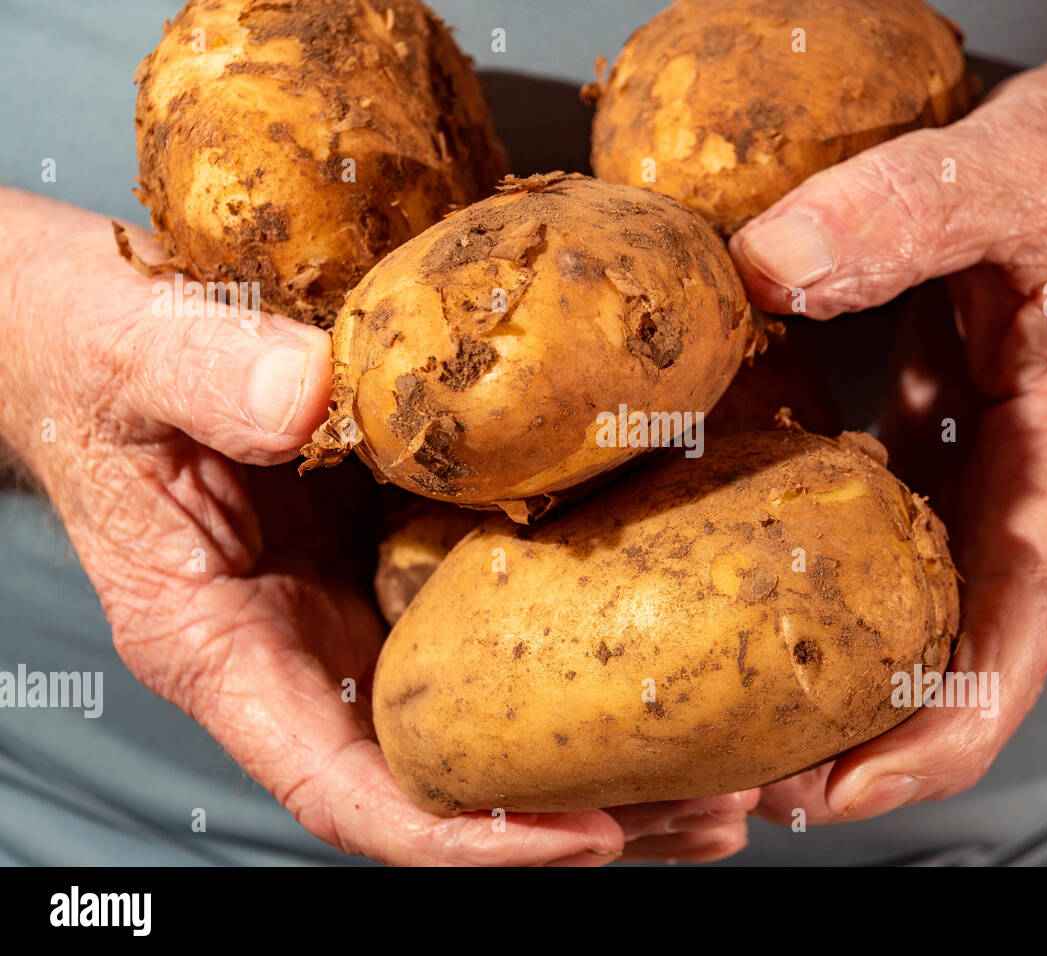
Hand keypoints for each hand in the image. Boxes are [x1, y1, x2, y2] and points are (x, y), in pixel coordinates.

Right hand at [0, 193, 756, 863]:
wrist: (103, 330)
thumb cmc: (88, 359)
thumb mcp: (124, 354)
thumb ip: (203, 371)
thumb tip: (314, 392)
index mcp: (229, 644)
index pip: (347, 786)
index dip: (464, 837)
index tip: (583, 840)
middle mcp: (313, 644)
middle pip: (456, 778)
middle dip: (585, 811)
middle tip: (719, 807)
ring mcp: (370, 601)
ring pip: (499, 712)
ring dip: (615, 747)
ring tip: (742, 761)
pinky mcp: (413, 544)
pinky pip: (510, 615)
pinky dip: (594, 641)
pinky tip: (686, 632)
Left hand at [727, 1, 1046, 824]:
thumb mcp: (1017, 175)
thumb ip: (899, 214)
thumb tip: (763, 267)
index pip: (1003, 659)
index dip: (920, 748)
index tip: (823, 794)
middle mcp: (1025, 502)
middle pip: (940, 666)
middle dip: (843, 734)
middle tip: (726, 765)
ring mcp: (984, 479)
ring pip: (905, 610)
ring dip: (822, 664)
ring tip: (718, 694)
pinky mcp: (944, 441)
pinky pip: (879, 533)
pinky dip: (816, 570)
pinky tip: (736, 567)